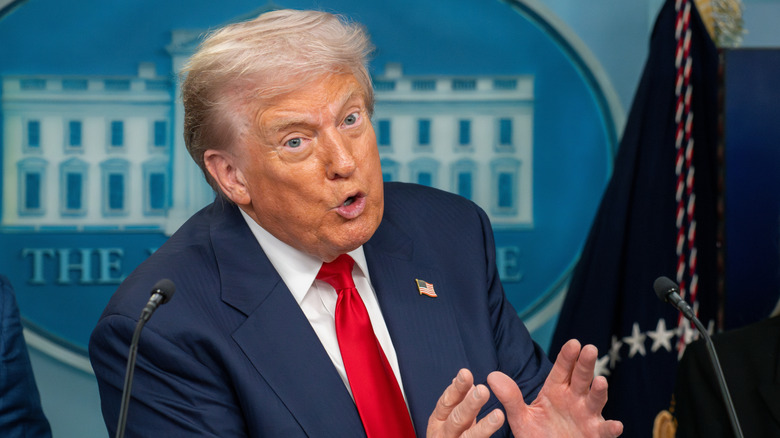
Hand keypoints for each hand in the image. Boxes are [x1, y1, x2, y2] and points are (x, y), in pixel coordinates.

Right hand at [427, 369, 504, 437]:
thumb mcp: (452, 418)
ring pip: (468, 437)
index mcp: (438, 421)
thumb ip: (459, 401)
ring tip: (498, 415)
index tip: (466, 373)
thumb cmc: (451, 437)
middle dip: (470, 405)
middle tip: (483, 390)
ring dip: (483, 426)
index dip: (456, 388)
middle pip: (456, 419)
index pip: (447, 401)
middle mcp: (443, 435)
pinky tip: (499, 437)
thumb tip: (464, 379)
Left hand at [488, 339, 622, 436]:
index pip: (562, 369)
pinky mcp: (595, 434)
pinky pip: (604, 431)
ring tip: (601, 381)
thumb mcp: (520, 417)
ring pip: (595, 400)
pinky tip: (616, 425)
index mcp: (556, 390)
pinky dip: (611, 428)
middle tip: (590, 349)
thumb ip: (510, 398)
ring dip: (599, 391)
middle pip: (581, 378)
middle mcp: (574, 399)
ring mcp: (587, 416)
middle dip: (585, 364)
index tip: (573, 343)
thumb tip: (492, 376)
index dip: (567, 357)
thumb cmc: (537, 435)